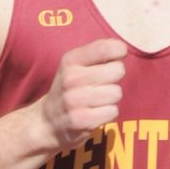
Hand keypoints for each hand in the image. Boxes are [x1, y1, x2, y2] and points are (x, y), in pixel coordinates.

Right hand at [38, 39, 126, 153]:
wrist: (48, 120)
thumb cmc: (71, 88)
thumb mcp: (76, 65)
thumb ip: (98, 53)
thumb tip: (121, 48)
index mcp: (70, 60)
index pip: (104, 48)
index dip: (119, 50)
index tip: (118, 55)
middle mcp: (71, 78)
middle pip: (118, 70)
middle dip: (115, 78)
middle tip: (101, 84)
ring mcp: (74, 100)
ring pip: (116, 92)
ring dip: (111, 98)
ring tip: (96, 100)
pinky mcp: (80, 120)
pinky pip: (113, 111)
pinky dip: (108, 113)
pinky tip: (95, 113)